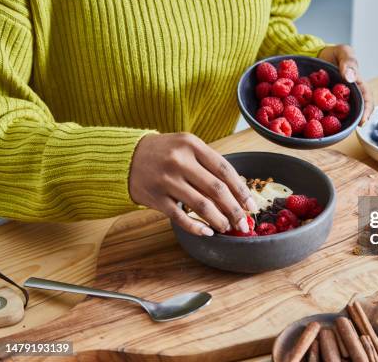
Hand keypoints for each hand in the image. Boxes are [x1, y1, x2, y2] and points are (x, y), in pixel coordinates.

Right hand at [129, 133, 256, 235]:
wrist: (125, 157)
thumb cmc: (164, 152)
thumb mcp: (186, 147)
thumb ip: (209, 164)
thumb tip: (237, 191)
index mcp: (192, 145)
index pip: (225, 170)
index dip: (241, 190)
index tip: (252, 205)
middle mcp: (180, 161)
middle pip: (217, 190)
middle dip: (235, 210)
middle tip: (244, 224)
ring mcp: (167, 180)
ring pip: (201, 205)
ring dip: (219, 220)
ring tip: (227, 228)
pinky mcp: (155, 197)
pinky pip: (180, 216)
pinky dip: (196, 226)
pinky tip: (207, 232)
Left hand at [318, 45, 373, 123]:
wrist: (317, 54)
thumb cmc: (335, 53)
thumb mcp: (344, 52)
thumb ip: (348, 63)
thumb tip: (350, 78)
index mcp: (357, 84)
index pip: (367, 99)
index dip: (367, 111)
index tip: (363, 121)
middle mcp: (348, 96)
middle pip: (355, 111)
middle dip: (353, 122)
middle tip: (348, 130)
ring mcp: (335, 100)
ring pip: (340, 115)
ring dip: (338, 123)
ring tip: (333, 132)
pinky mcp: (323, 102)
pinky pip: (324, 112)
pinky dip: (322, 119)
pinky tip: (317, 124)